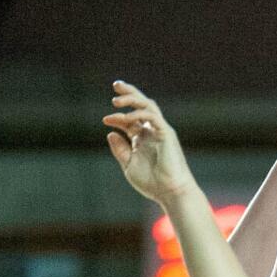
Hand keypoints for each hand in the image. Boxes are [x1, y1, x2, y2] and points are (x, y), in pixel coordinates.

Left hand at [104, 82, 196, 204]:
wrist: (170, 192)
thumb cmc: (152, 183)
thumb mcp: (129, 165)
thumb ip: (120, 150)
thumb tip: (111, 133)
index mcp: (143, 139)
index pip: (129, 120)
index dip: (117, 117)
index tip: (105, 120)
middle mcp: (152, 132)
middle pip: (141, 105)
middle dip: (129, 93)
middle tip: (116, 84)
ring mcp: (160, 131)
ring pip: (148, 105)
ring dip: (132, 98)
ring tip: (116, 99)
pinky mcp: (166, 133)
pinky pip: (153, 116)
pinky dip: (139, 113)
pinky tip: (127, 117)